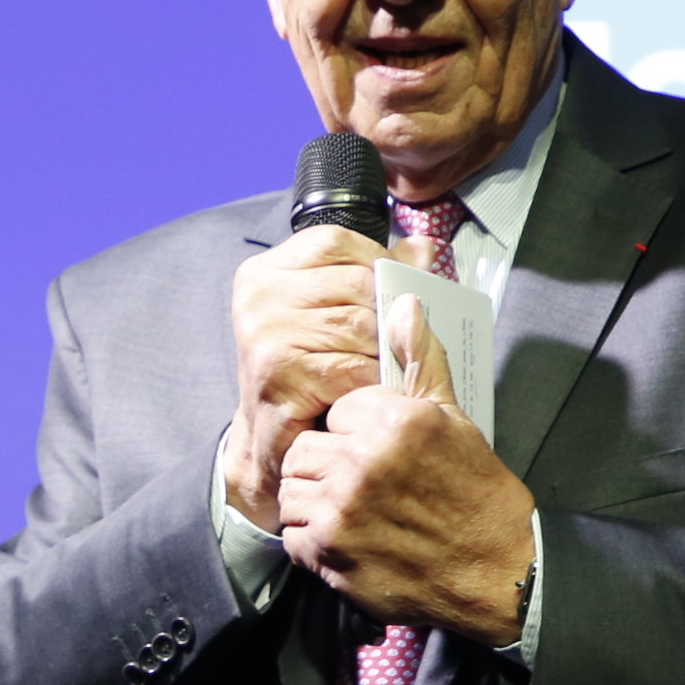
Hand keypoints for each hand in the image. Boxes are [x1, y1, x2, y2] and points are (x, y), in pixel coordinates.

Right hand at [225, 225, 385, 525]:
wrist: (273, 442)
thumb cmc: (309, 373)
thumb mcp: (338, 312)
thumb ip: (378, 275)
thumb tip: (425, 250)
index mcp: (267, 271)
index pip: (337, 242)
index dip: (376, 264)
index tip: (390, 294)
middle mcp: (259, 297)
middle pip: (357, 284)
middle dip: (385, 316)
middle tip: (391, 345)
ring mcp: (265, 335)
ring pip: (362, 326)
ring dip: (383, 354)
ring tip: (380, 372)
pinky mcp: (280, 376)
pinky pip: (354, 369)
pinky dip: (372, 384)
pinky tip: (369, 393)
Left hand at [276, 377, 537, 645]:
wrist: (497, 573)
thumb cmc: (478, 497)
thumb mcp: (455, 421)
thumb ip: (421, 362)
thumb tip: (404, 304)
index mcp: (394, 422)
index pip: (337, 410)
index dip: (354, 432)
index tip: (376, 452)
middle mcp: (363, 462)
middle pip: (304, 449)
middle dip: (326, 465)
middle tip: (359, 485)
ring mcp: (342, 509)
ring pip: (291, 490)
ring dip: (314, 502)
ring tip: (352, 512)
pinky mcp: (329, 551)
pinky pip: (291, 534)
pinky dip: (313, 542)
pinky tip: (349, 540)